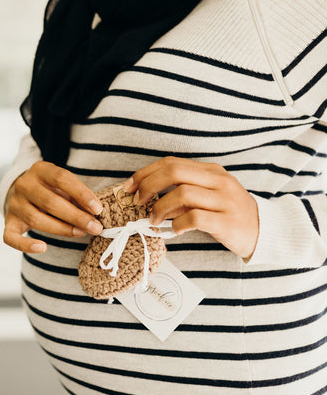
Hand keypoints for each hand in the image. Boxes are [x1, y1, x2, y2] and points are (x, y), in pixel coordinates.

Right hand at [3, 161, 103, 253]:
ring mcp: (14, 203)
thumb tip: (96, 213)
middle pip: (50, 202)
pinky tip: (43, 247)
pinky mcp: (9, 221)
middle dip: (76, 216)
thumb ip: (76, 195)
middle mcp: (24, 184)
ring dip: (61, 229)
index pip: (62, 178)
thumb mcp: (63, 184)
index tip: (98, 209)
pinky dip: (26, 244)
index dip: (82, 194)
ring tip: (80, 233)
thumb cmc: (52, 189)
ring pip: (36, 219)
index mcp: (40, 169)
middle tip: (95, 228)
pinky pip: (11, 237)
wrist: (24, 192)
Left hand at [123, 157, 258, 260]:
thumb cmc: (229, 213)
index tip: (129, 186)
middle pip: (174, 172)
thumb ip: (182, 192)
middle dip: (149, 185)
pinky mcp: (227, 221)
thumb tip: (150, 197)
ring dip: (160, 207)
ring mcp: (224, 200)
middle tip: (138, 202)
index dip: (146, 172)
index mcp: (211, 170)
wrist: (265, 231)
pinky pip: (194, 218)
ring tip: (153, 220)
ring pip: (182, 194)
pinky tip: (174, 230)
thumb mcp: (208, 196)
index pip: (171, 162)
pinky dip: (177, 224)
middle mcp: (218, 180)